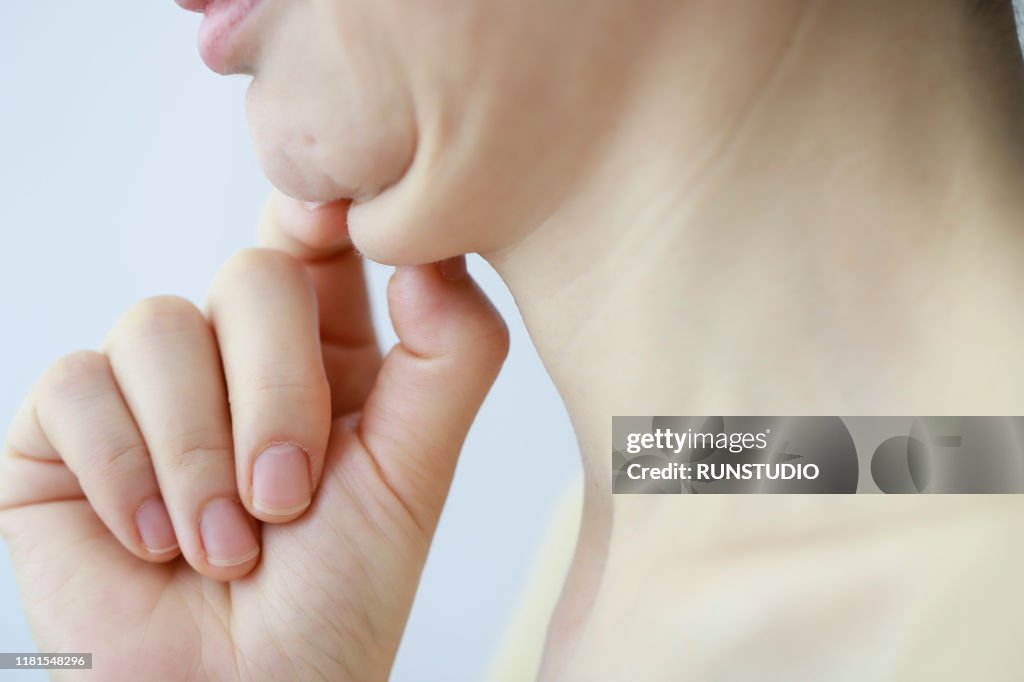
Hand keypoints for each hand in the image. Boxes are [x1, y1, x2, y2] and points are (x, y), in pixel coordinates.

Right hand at [0, 193, 508, 679]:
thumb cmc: (335, 600)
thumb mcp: (414, 475)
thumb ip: (449, 357)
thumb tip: (432, 250)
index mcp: (324, 356)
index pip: (316, 242)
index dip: (323, 213)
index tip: (336, 214)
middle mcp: (234, 360)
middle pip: (251, 275)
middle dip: (274, 390)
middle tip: (285, 498)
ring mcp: (148, 390)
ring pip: (156, 325)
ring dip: (197, 452)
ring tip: (223, 546)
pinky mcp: (65, 433)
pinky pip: (76, 386)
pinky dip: (124, 474)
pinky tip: (153, 544)